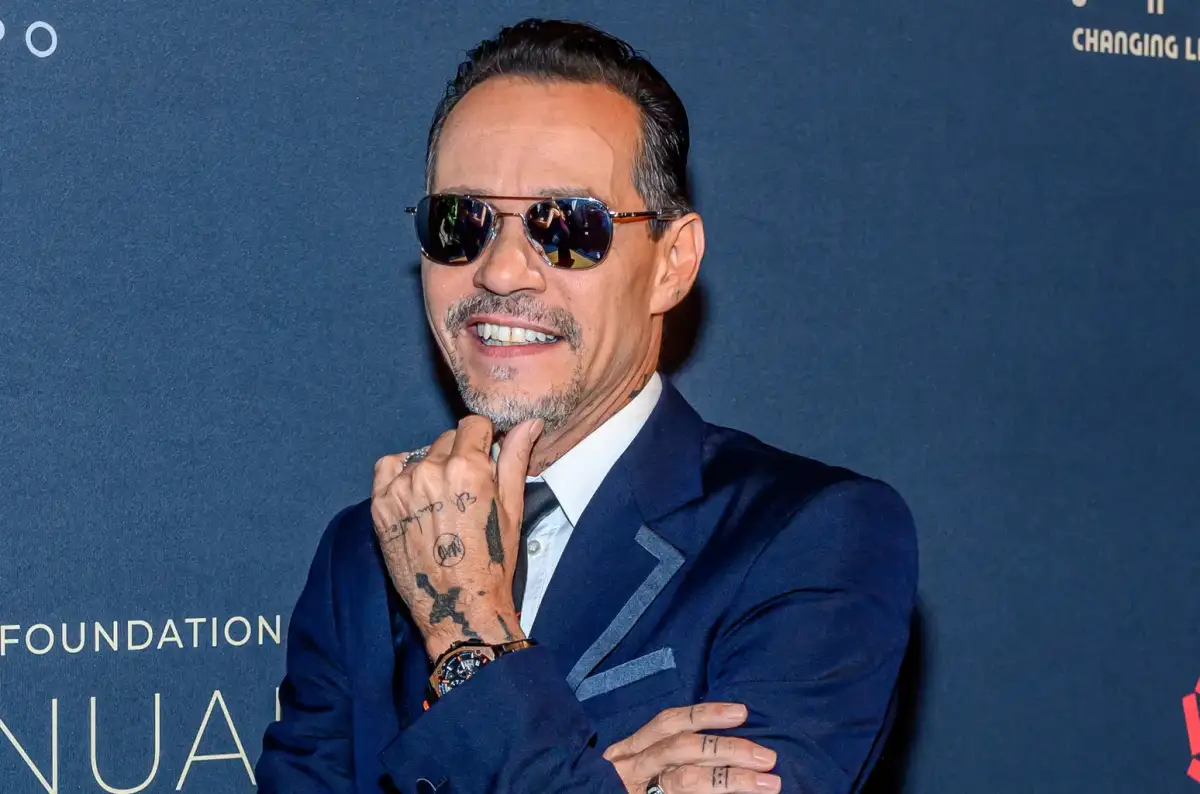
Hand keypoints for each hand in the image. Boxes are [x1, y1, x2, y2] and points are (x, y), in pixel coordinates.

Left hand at [371, 415, 543, 660]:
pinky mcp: (381, 505)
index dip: (482, 439)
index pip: (472, 425)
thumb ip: (516, 458)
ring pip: (419, 455)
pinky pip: (388, 468)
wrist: (458, 606)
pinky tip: (415, 495)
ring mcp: (402, 488)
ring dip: (431, 468)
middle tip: (464, 491)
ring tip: (440, 502)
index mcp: (468, 467)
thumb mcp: (512, 507)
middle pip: (446, 440)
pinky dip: (401, 474)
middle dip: (458, 456)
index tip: (483, 457)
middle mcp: (431, 471)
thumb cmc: (492, 560)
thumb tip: (529, 423)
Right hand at [603, 703, 779, 793]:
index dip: (705, 714)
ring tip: (769, 784)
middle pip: (682, 750)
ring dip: (731, 781)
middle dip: (728, 750)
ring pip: (686, 781)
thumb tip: (728, 734)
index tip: (742, 712)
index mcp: (633, 748)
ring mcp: (641, 792)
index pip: (670, 722)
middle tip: (767, 757)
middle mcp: (634, 767)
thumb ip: (672, 749)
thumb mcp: (642, 762)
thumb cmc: (628, 786)